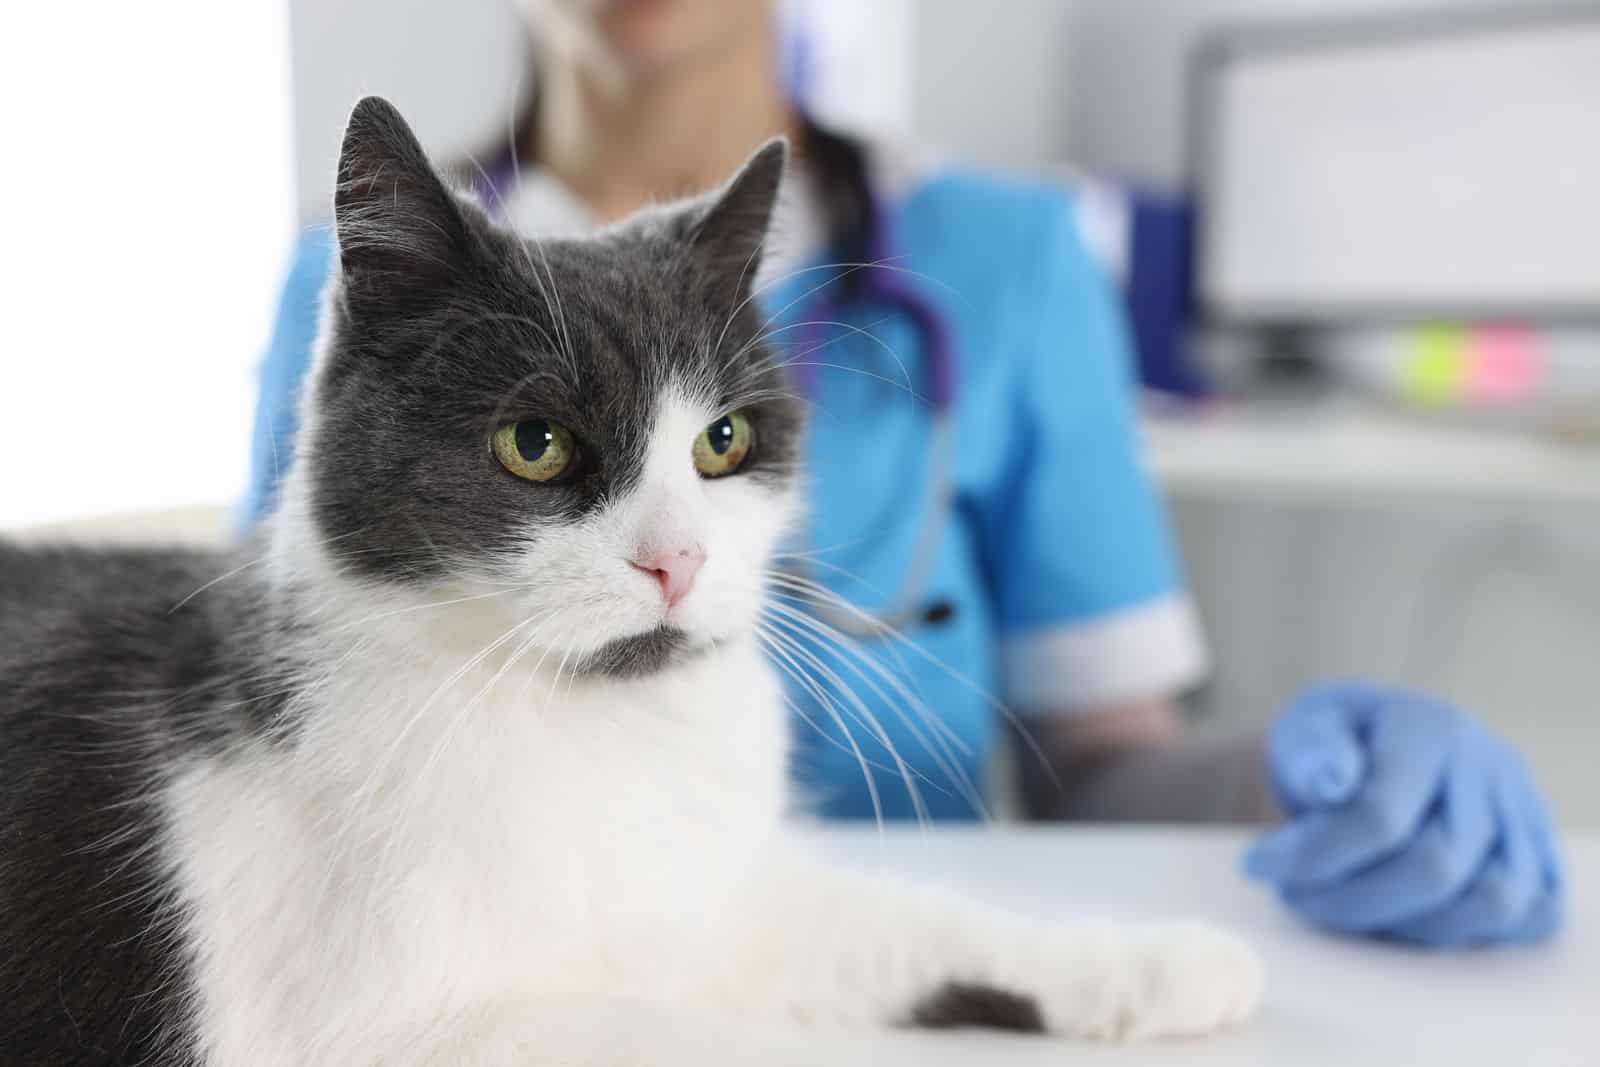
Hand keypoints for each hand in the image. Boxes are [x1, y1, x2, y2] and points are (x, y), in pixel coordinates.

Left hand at [1243, 681, 1563, 946]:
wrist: (1374, 747)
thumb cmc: (1334, 741)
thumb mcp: (1306, 726)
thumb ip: (1312, 750)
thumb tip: (1332, 780)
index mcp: (1427, 726)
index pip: (1381, 814)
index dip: (1315, 855)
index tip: (1260, 866)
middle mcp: (1488, 766)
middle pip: (1435, 868)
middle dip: (1352, 899)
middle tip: (1296, 895)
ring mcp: (1521, 811)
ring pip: (1490, 902)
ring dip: (1408, 925)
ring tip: (1344, 905)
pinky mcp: (1537, 852)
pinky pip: (1527, 915)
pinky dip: (1467, 930)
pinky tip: (1402, 914)